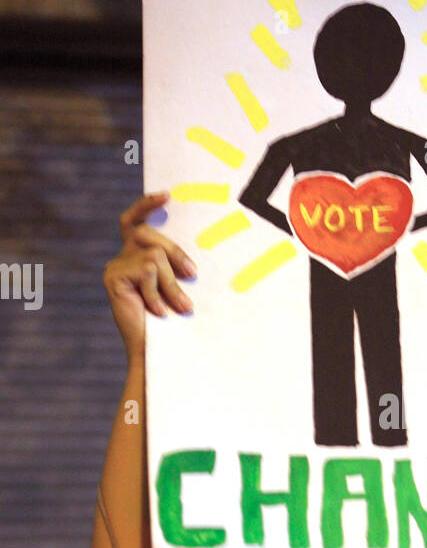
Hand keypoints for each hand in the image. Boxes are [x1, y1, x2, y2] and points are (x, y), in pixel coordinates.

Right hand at [103, 193, 196, 363]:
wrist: (156, 352)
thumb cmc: (172, 322)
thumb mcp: (175, 287)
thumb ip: (174, 265)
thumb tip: (191, 251)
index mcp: (135, 257)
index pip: (133, 221)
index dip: (146, 206)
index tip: (167, 196)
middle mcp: (121, 258)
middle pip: (148, 235)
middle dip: (176, 253)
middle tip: (193, 275)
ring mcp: (114, 268)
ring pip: (153, 255)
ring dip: (171, 282)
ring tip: (180, 306)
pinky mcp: (112, 278)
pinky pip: (146, 271)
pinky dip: (158, 293)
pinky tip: (160, 312)